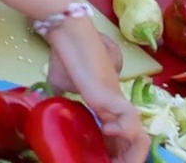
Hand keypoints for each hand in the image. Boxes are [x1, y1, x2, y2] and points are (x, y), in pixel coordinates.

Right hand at [44, 20, 147, 162]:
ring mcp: (116, 101)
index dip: (117, 153)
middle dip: (128, 160)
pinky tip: (107, 132)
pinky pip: (130, 118)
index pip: (120, 137)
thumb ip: (60, 98)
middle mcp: (116, 107)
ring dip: (132, 154)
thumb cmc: (66, 57)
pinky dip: (124, 131)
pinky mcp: (112, 95)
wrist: (69, 36)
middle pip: (136, 141)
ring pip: (139, 135)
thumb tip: (45, 109)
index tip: (105, 162)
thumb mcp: (59, 84)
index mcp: (106, 106)